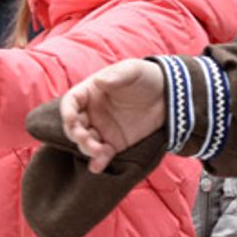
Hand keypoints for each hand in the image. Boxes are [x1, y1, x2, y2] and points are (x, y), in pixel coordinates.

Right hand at [59, 59, 166, 173]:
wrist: (169, 96)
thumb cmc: (146, 77)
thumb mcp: (133, 70)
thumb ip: (117, 75)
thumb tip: (99, 81)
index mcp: (90, 92)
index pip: (70, 103)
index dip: (67, 112)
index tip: (71, 120)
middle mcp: (92, 112)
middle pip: (74, 126)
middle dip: (76, 134)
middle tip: (85, 138)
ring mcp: (102, 129)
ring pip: (85, 142)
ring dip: (87, 148)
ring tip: (98, 151)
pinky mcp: (115, 144)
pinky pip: (102, 155)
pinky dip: (98, 162)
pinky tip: (98, 166)